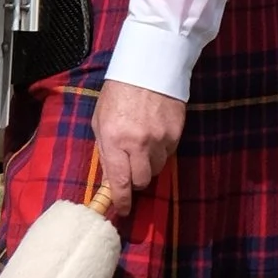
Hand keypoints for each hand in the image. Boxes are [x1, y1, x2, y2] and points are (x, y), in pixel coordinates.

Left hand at [92, 80, 185, 216]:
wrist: (147, 68)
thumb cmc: (118, 93)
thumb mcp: (101, 121)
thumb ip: (106, 152)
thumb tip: (112, 180)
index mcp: (114, 140)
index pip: (120, 182)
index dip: (122, 201)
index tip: (123, 209)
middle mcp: (138, 143)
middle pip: (142, 181)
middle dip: (136, 181)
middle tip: (132, 171)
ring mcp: (160, 138)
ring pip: (157, 169)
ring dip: (149, 165)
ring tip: (143, 147)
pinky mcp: (176, 133)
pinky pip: (168, 154)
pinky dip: (161, 151)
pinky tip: (155, 136)